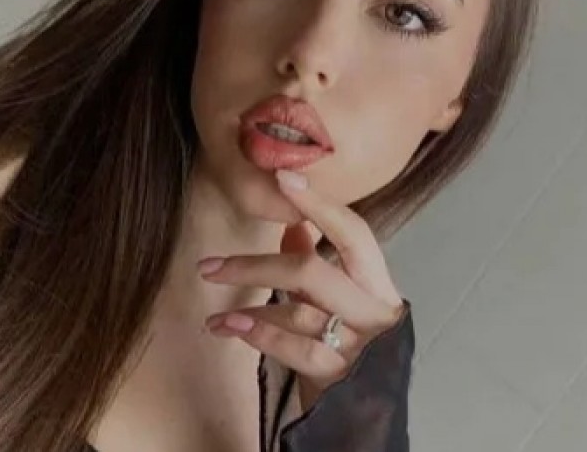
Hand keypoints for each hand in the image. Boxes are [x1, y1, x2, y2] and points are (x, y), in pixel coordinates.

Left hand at [197, 169, 405, 412]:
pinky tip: (231, 328)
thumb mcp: (339, 296)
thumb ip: (317, 259)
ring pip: (297, 312)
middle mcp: (373, 309)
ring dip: (248, 307)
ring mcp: (358, 344)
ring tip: (216, 314)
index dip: (320, 204)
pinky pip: (295, 350)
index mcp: (376, 281)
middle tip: (210, 267)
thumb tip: (294, 220)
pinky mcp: (339, 376)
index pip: (353, 233)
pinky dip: (260, 335)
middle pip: (311, 271)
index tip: (283, 177)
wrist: (370, 409)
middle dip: (256, 265)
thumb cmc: (350, 337)